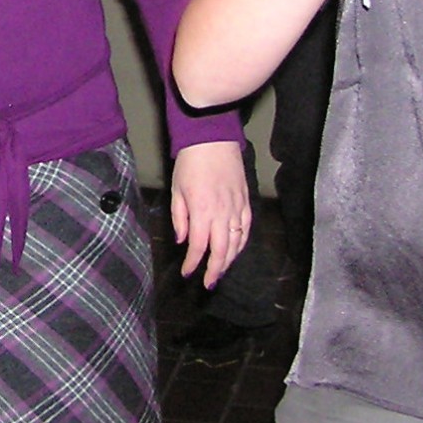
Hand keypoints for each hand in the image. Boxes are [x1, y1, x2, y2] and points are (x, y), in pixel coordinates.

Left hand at [168, 140, 248, 286]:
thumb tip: (182, 240)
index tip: (187, 273)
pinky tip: (236, 250)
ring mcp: (237, 208)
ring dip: (229, 260)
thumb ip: (179, 218)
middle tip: (209, 283)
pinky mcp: (246, 201)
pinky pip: (246, 229)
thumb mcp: (176, 190)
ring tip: (221, 270)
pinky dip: (242, 243)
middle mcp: (222, 213)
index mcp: (202, 211)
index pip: (198, 246)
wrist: (212, 139)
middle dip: (215, 270)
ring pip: (236, 243)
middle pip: (222, 251)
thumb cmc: (190, 163)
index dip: (192, 263)